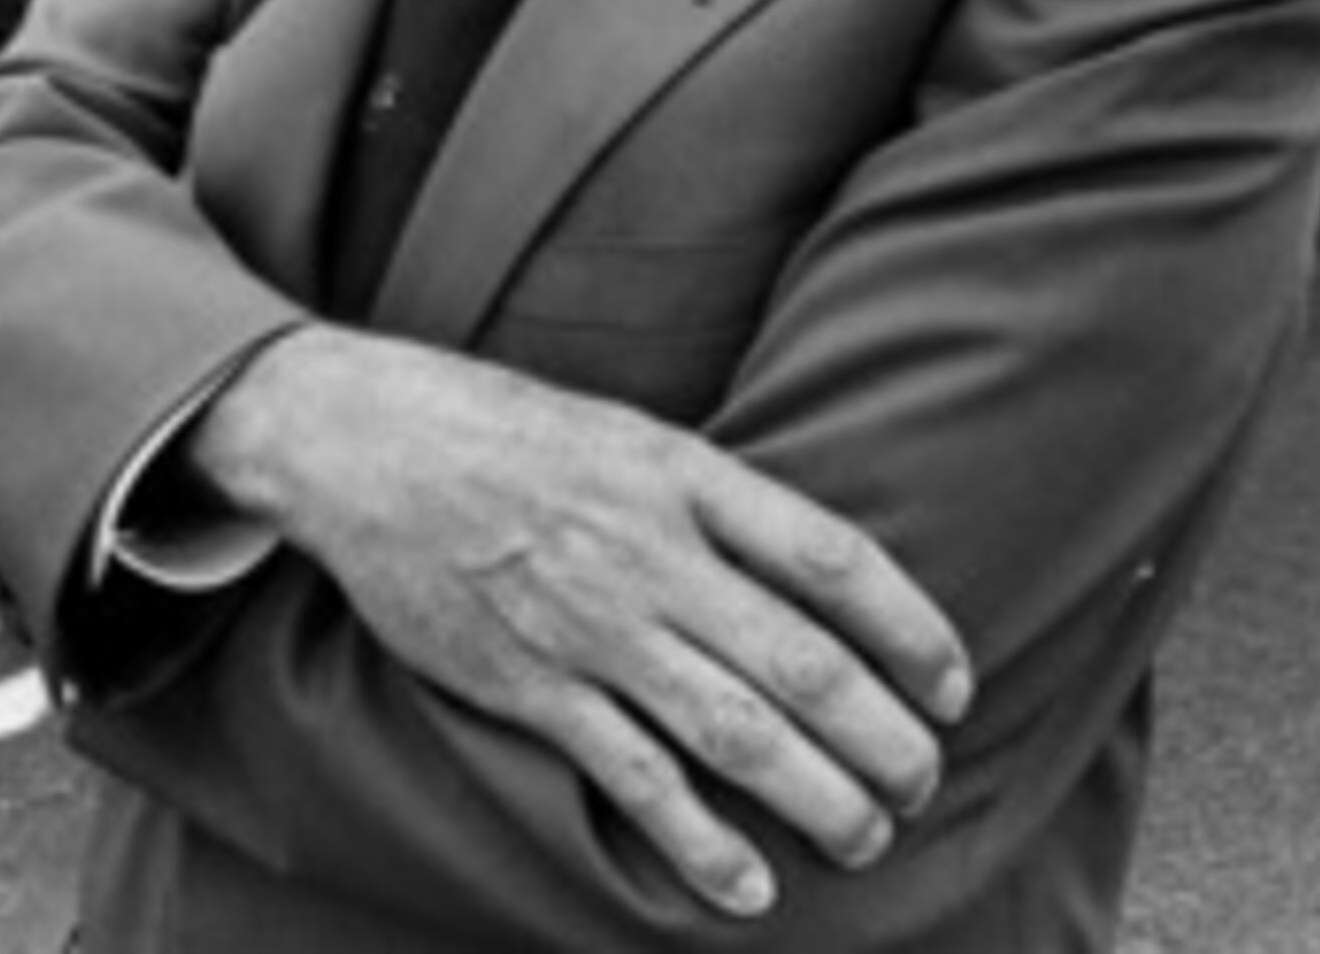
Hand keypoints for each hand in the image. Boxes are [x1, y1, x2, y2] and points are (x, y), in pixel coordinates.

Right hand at [187, 325, 972, 918]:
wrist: (366, 442)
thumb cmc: (513, 433)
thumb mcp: (633, 433)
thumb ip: (720, 501)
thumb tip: (826, 575)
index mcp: (685, 475)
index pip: (833, 559)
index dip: (911, 630)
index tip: (952, 685)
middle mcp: (648, 553)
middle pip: (799, 663)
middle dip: (882, 739)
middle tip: (922, 782)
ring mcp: (589, 625)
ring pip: (732, 730)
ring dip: (817, 797)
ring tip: (865, 838)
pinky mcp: (527, 686)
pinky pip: (630, 776)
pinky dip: (697, 839)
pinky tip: (748, 886)